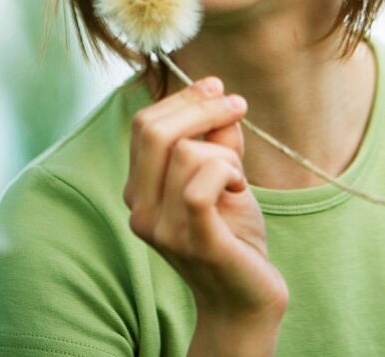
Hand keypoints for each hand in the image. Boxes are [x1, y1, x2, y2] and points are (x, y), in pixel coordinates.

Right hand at [123, 76, 288, 327]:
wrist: (245, 298)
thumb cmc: (234, 234)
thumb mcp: (224, 174)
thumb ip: (216, 137)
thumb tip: (216, 94)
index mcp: (139, 188)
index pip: (145, 125)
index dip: (183, 98)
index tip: (217, 86)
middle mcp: (139, 208)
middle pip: (155, 131)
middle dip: (202, 107)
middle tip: (237, 105)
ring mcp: (162, 228)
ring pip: (186, 153)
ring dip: (225, 153)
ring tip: (239, 177)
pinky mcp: (192, 241)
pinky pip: (200, 185)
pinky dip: (227, 172)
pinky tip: (240, 186)